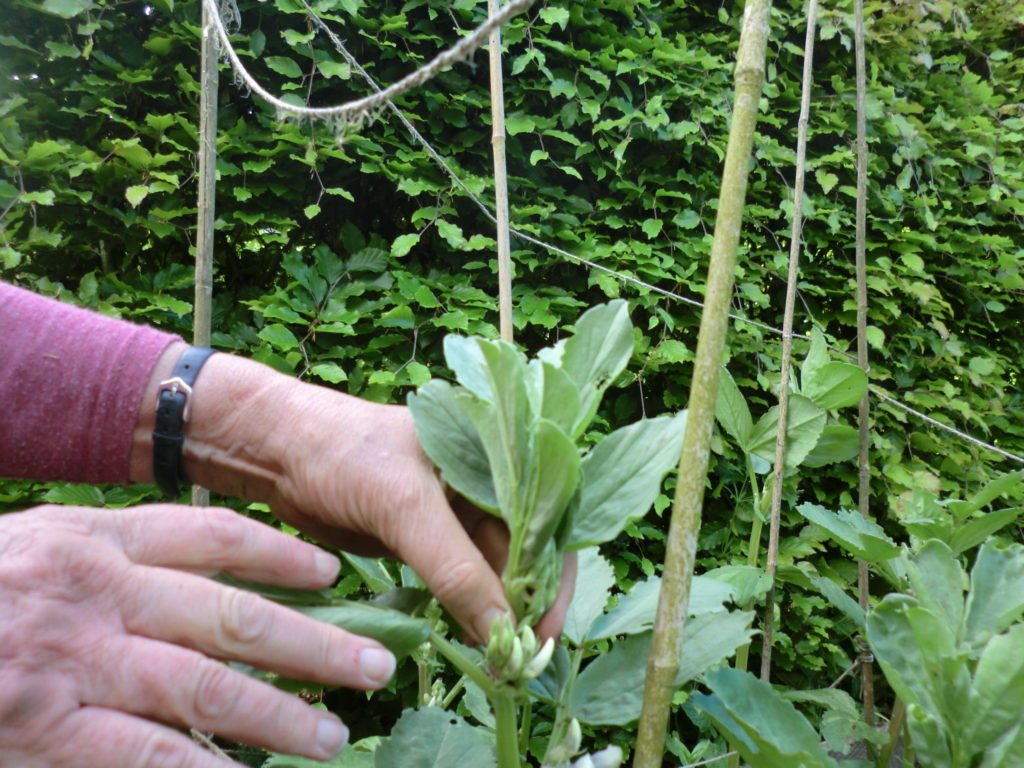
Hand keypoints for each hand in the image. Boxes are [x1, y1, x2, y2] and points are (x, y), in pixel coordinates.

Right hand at [0, 503, 396, 766]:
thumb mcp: (38, 545)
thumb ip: (116, 557)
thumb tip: (202, 579)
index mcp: (96, 540)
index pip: (214, 539)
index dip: (282, 557)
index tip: (335, 575)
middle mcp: (98, 595)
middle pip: (232, 617)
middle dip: (313, 644)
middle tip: (375, 665)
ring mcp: (73, 665)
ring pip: (204, 689)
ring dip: (279, 717)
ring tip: (335, 738)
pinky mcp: (43, 730)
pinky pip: (143, 756)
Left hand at [137, 345, 572, 643]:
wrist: (276, 449)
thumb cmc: (344, 454)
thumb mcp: (405, 507)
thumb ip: (457, 568)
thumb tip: (503, 634)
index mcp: (497, 453)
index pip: (546, 519)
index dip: (552, 577)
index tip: (544, 632)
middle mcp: (485, 480)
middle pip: (526, 550)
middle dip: (527, 603)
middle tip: (522, 660)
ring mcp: (456, 509)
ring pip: (493, 569)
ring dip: (498, 613)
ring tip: (498, 659)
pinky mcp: (425, 534)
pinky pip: (460, 576)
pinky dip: (468, 609)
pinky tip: (472, 639)